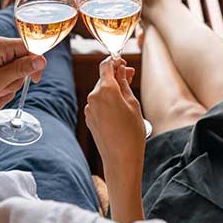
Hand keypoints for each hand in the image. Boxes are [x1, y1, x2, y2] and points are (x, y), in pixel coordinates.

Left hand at [0, 35, 45, 110]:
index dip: (35, 63)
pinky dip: (0, 85)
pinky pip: (1, 70)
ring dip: (7, 87)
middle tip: (2, 95)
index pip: (28, 47)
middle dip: (15, 81)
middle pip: (20, 60)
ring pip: (11, 68)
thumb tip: (42, 60)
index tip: (34, 81)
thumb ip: (20, 70)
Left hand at [85, 57, 144, 222]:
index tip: (124, 63)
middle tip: (131, 77)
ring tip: (127, 95)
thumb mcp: (132, 103)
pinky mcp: (89, 118)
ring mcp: (89, 108)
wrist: (120, 160)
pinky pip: (98, 103)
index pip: (105, 65)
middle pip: (103, 78)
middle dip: (116, 76)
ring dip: (112, 89)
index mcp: (105, 90)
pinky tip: (118, 109)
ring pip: (101, 91)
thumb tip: (121, 69)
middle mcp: (93, 96)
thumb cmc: (131, 132)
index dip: (115, 61)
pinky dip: (107, 101)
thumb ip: (124, 83)